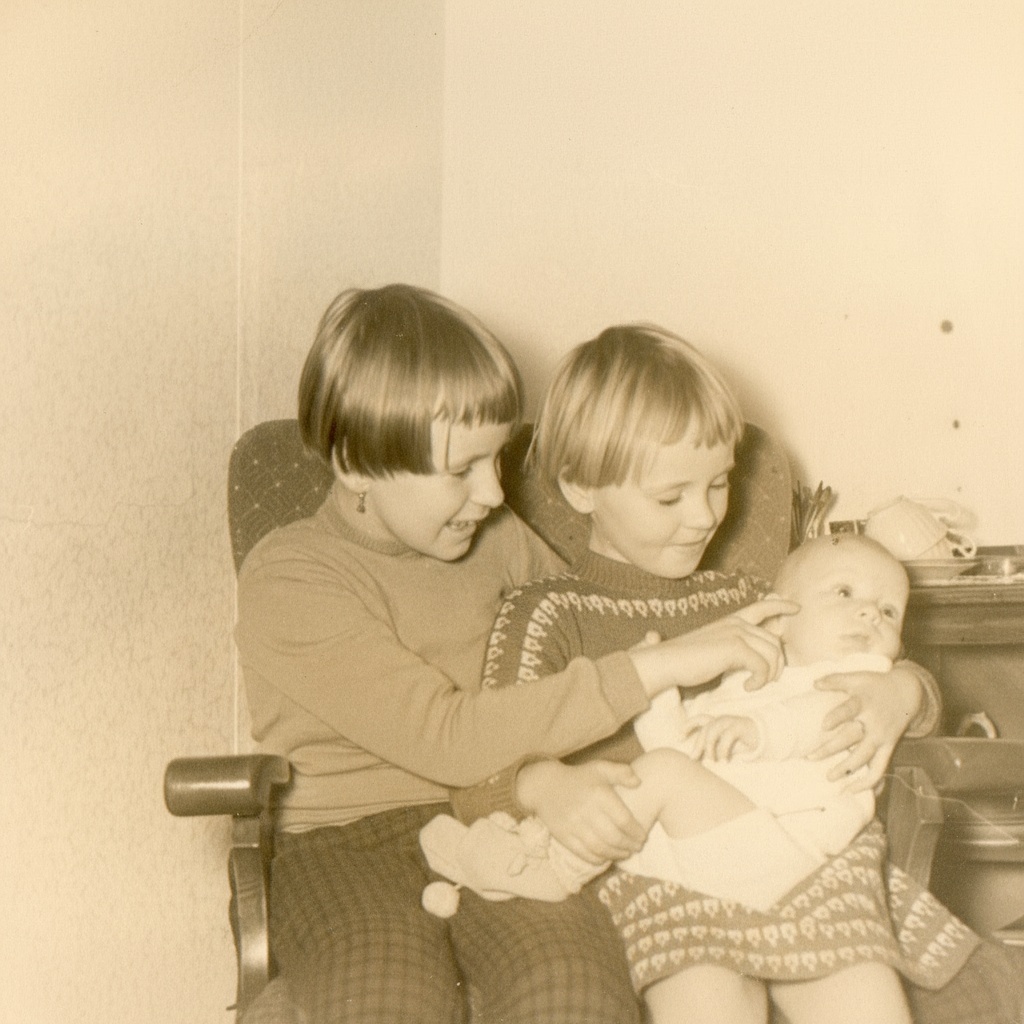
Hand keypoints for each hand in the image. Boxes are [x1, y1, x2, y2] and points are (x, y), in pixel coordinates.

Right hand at [515, 759, 646, 864]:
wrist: (544, 786)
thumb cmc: (578, 778)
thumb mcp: (599, 768)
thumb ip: (621, 772)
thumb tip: (638, 782)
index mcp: (599, 794)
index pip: (623, 819)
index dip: (636, 832)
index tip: (643, 836)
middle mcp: (587, 811)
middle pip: (614, 837)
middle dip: (629, 846)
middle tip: (637, 848)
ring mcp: (574, 826)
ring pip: (600, 848)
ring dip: (616, 854)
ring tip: (625, 854)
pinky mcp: (564, 836)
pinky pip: (584, 853)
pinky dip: (598, 859)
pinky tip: (607, 857)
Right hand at [629, 598, 798, 696]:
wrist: (666, 661)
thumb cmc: (686, 660)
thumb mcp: (715, 647)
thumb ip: (734, 646)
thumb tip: (753, 655)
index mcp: (731, 620)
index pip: (762, 606)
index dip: (781, 605)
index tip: (796, 608)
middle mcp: (737, 623)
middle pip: (775, 641)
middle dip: (778, 662)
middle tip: (767, 679)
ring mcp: (736, 633)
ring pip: (772, 653)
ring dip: (769, 674)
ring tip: (755, 684)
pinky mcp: (735, 648)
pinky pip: (762, 665)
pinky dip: (760, 680)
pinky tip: (748, 686)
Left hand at [684, 715, 758, 761]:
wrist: (765, 737)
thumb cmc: (742, 743)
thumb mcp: (725, 746)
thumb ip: (713, 750)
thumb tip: (697, 761)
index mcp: (717, 723)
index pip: (699, 719)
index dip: (688, 725)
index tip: (679, 736)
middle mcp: (721, 720)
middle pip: (704, 730)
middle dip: (697, 744)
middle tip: (693, 758)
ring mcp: (730, 722)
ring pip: (712, 732)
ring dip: (709, 748)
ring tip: (711, 762)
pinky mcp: (739, 726)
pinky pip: (727, 737)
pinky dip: (723, 750)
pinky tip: (724, 761)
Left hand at [810, 664, 921, 788]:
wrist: (907, 693)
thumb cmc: (876, 685)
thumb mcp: (858, 677)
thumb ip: (836, 680)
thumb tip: (814, 683)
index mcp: (864, 703)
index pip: (850, 710)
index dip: (837, 717)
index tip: (823, 725)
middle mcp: (873, 722)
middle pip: (852, 738)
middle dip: (831, 749)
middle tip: (810, 757)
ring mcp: (881, 737)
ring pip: (864, 757)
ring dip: (846, 769)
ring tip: (829, 777)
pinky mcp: (888, 748)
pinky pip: (879, 769)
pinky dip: (868, 783)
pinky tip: (851, 790)